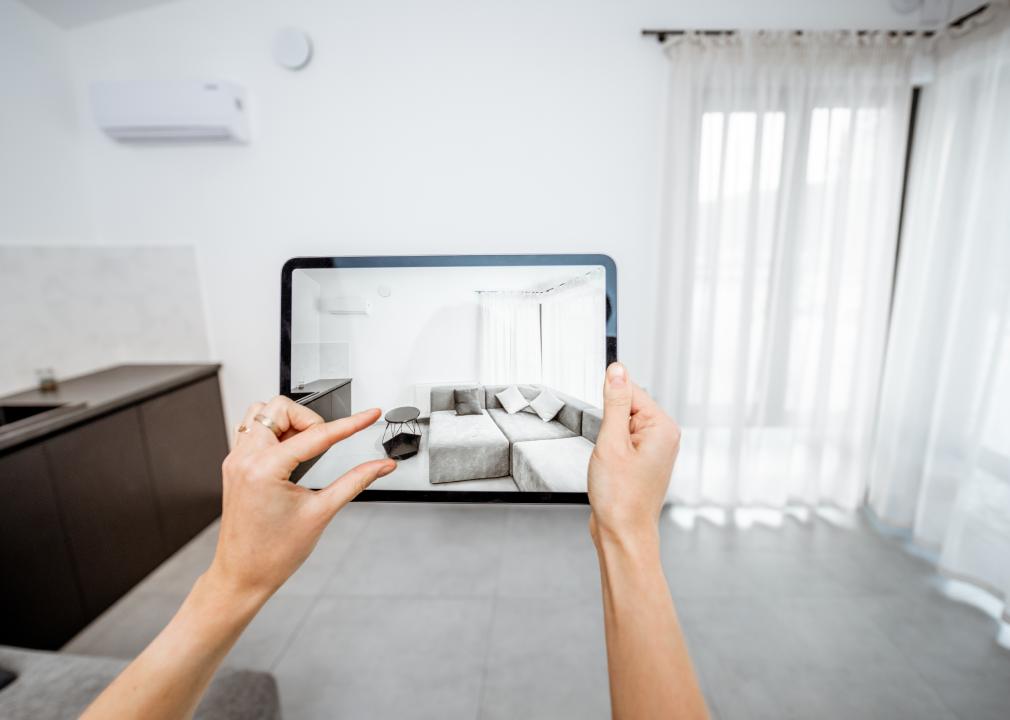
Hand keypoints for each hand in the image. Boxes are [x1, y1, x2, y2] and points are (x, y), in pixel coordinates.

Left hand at [209, 397, 395, 601]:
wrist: (243, 576)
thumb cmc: (273, 554)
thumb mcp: (321, 512)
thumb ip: (355, 481)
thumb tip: (381, 466)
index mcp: (265, 469)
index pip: (317, 434)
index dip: (351, 423)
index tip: (369, 415)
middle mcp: (245, 459)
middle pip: (280, 408)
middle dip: (310, 418)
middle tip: (327, 441)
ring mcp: (236, 461)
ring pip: (261, 413)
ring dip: (288, 421)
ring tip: (307, 445)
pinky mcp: (235, 466)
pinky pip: (252, 430)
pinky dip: (274, 432)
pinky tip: (291, 453)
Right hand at [588, 362, 679, 546]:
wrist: (622, 533)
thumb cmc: (621, 498)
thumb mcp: (611, 442)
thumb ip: (614, 402)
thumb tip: (617, 371)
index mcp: (663, 427)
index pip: (631, 392)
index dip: (609, 406)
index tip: (604, 424)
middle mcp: (664, 436)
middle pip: (627, 407)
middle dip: (608, 424)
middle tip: (608, 451)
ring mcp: (655, 450)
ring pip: (622, 425)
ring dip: (608, 439)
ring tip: (610, 463)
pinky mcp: (644, 461)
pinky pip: (622, 441)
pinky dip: (611, 449)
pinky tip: (611, 468)